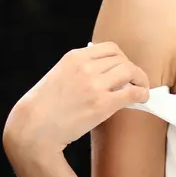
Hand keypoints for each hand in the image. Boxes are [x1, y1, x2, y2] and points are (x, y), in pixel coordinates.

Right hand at [3, 41, 150, 154]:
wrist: (33, 128)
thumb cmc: (44, 107)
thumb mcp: (59, 76)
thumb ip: (80, 70)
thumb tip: (106, 73)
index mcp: (74, 57)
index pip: (110, 48)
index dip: (122, 58)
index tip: (123, 68)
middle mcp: (85, 67)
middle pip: (123, 59)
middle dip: (132, 70)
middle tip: (135, 81)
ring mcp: (94, 85)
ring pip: (130, 71)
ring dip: (140, 79)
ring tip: (141, 89)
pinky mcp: (102, 104)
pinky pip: (132, 92)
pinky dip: (142, 93)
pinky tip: (142, 98)